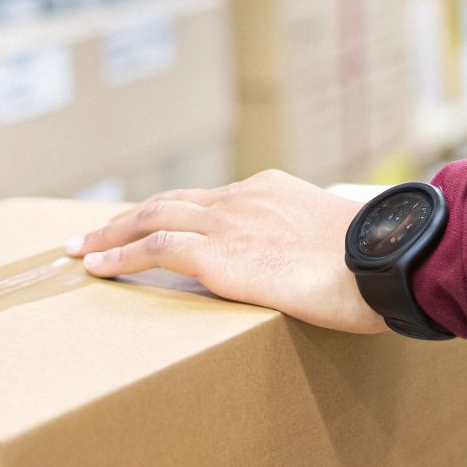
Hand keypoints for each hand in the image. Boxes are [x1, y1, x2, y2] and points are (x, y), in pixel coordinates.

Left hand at [65, 170, 387, 333]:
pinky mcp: (220, 255)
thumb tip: (318, 273)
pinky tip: (97, 266)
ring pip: (153, 217)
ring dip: (111, 233)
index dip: (172, 212)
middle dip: (128, 217)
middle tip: (94, 233)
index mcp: (273, 192)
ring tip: (82, 249)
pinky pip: (156, 248)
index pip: (209, 201)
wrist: (385, 259)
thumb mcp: (342, 244)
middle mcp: (245, 198)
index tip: (149, 224)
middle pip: (170, 201)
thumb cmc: (378, 262)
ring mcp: (230, 223)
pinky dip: (120, 255)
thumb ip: (315, 250)